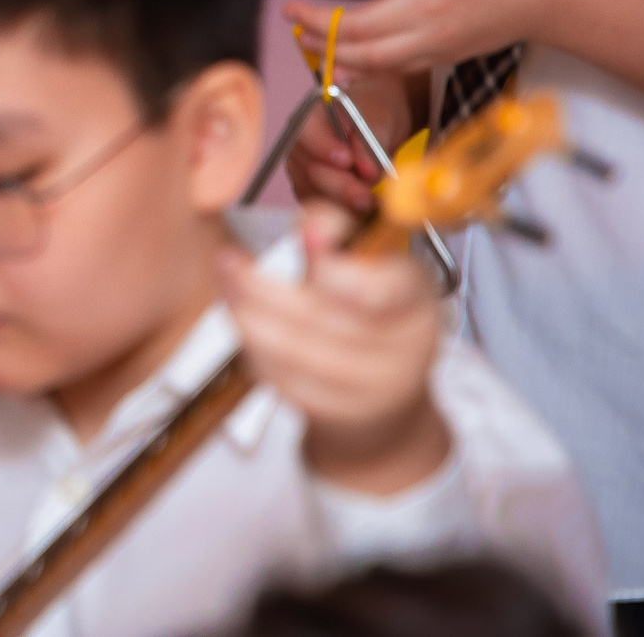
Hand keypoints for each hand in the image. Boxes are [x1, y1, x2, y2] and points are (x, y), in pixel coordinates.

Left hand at [221, 206, 451, 497]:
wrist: (386, 398)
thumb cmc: (369, 311)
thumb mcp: (369, 263)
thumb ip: (338, 235)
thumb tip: (309, 227)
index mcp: (417, 300)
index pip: (384, 287)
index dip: (339, 268)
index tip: (303, 237)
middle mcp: (407, 347)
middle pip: (324, 318)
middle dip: (263, 288)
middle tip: (226, 261)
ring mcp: (377, 388)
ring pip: (297, 351)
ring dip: (249, 317)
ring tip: (227, 288)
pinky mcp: (343, 415)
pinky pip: (286, 381)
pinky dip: (256, 351)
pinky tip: (243, 325)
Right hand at [280, 74, 417, 216]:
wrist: (376, 127)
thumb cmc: (374, 115)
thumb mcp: (378, 120)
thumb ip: (370, 142)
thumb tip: (366, 172)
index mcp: (309, 118)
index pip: (306, 133)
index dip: (323, 147)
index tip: (347, 160)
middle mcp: (299, 146)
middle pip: (311, 169)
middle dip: (340, 186)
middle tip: (366, 198)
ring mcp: (301, 171)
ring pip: (315, 193)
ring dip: (343, 204)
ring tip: (372, 207)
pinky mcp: (311, 192)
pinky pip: (320, 206)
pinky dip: (341, 212)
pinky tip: (362, 214)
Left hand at [288, 0, 573, 80]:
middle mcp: (428, 5)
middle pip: (360, 25)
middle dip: (316, 23)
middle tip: (290, 14)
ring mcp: (434, 37)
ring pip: (372, 57)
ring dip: (330, 52)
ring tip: (304, 38)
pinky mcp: (440, 57)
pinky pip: (392, 68)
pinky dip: (360, 67)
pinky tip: (337, 57)